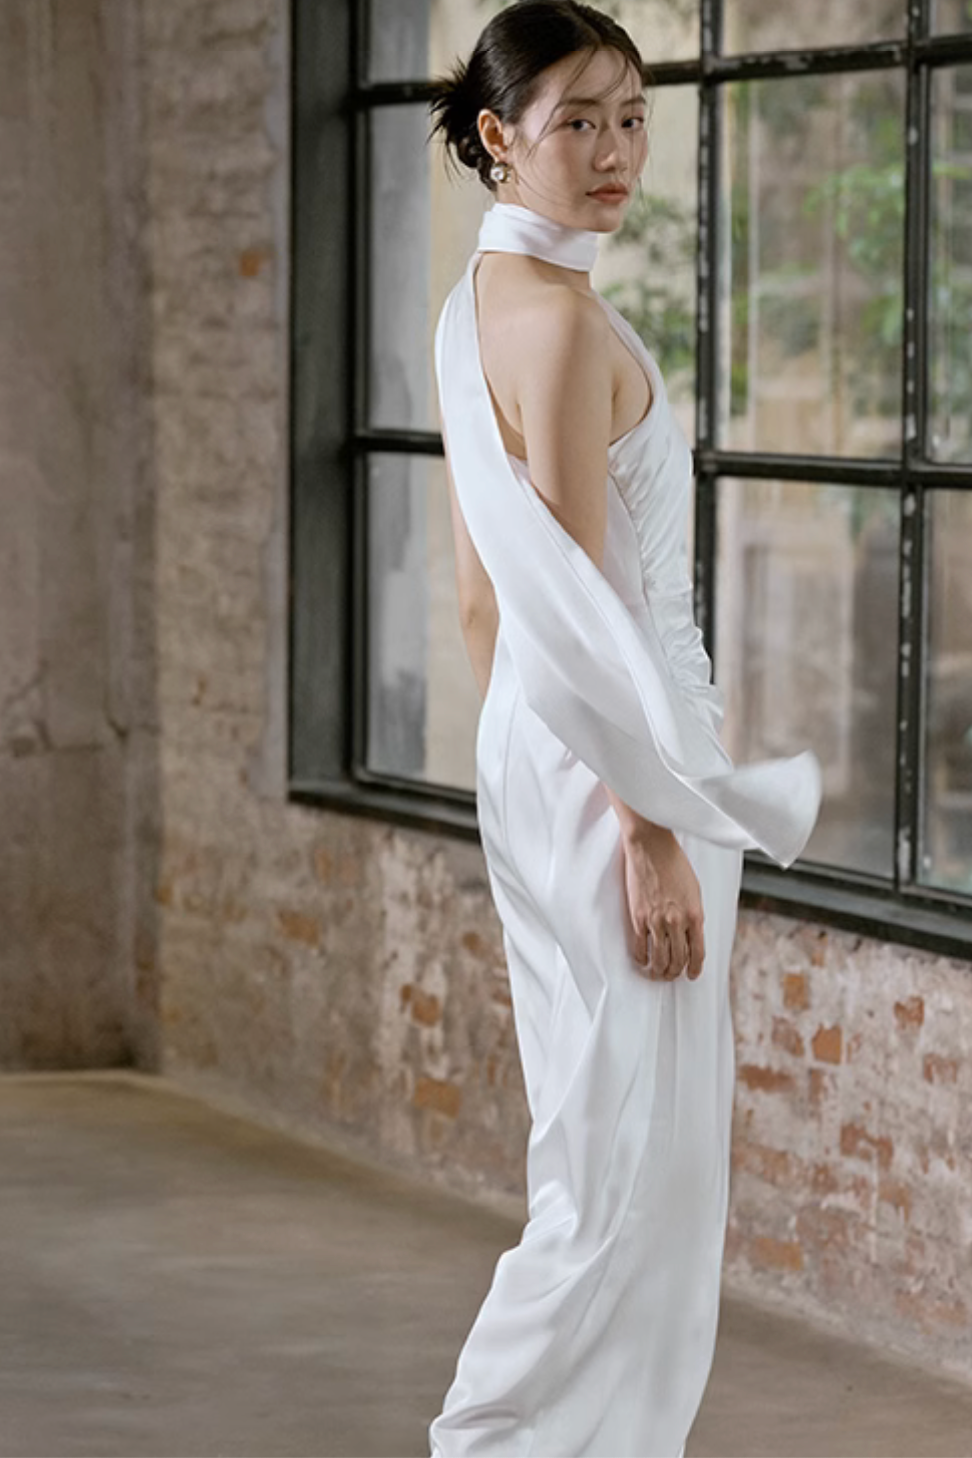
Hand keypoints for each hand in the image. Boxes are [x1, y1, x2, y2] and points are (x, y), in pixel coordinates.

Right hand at [620, 824, 704, 981]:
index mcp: (695, 915)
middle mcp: (677, 922)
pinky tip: (642, 961)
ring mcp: (656, 921)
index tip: (692, 975)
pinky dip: (641, 959)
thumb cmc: (674, 863)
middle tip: (672, 976)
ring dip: (658, 972)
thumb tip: (689, 935)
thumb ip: (693, 915)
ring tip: (657, 974)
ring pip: (658, 959)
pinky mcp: (637, 917)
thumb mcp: (694, 891)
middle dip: (675, 973)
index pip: (697, 953)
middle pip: (677, 960)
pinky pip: (639, 947)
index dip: (695, 969)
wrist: (651, 847)